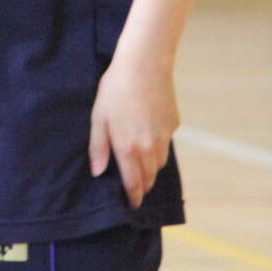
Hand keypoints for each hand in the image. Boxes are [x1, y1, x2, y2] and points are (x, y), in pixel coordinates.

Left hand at [89, 54, 178, 209]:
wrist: (144, 65)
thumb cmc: (115, 89)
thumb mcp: (98, 117)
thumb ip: (98, 147)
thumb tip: (98, 172)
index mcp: (128, 148)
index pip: (133, 183)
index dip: (133, 196)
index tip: (131, 205)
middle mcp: (150, 147)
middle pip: (149, 177)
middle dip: (142, 184)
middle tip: (133, 186)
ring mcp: (164, 136)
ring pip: (159, 162)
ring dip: (150, 167)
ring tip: (139, 163)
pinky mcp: (173, 125)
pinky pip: (165, 144)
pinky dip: (157, 146)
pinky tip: (147, 134)